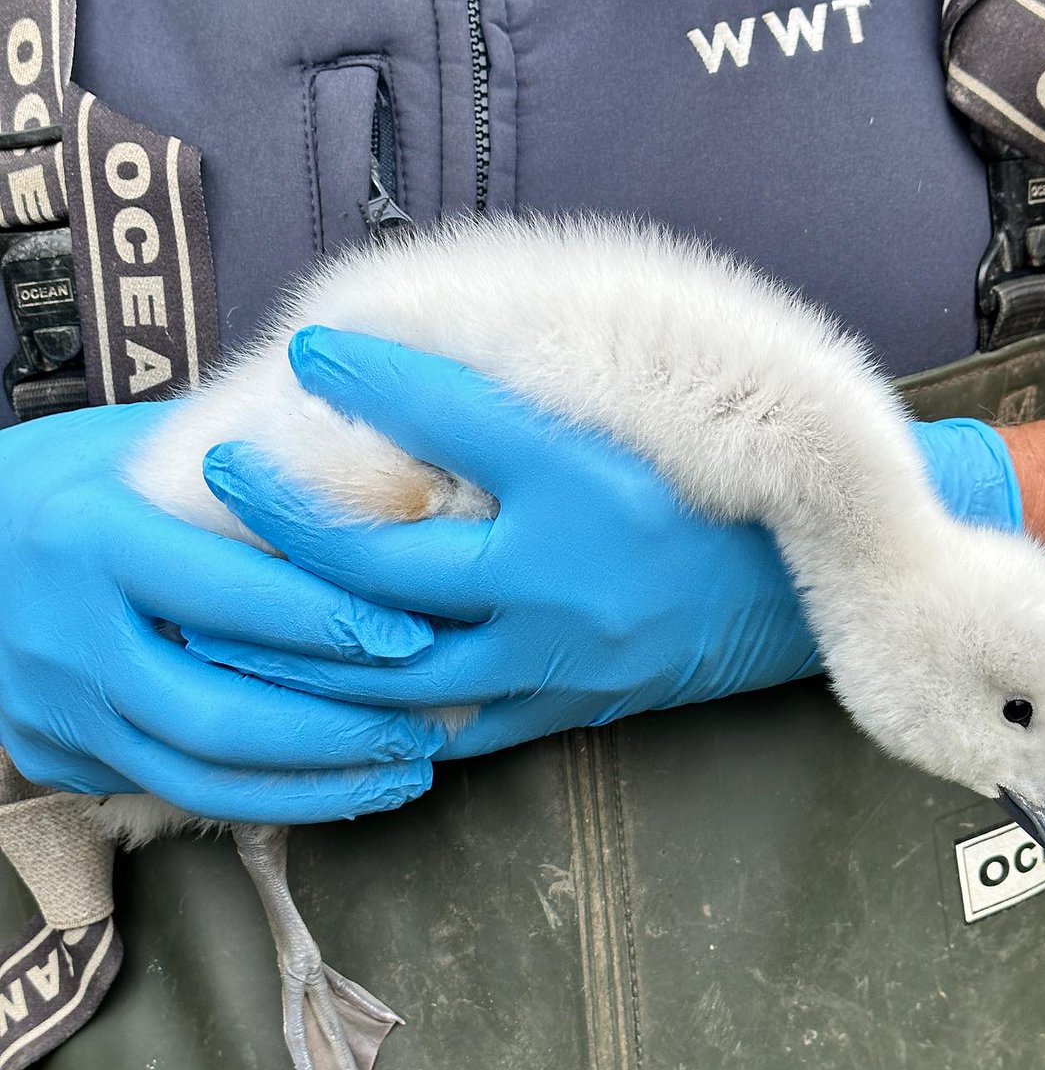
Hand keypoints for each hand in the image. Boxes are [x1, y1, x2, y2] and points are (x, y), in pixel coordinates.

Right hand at [0, 402, 439, 820]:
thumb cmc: (82, 473)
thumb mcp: (149, 446)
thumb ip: (247, 478)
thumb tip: (381, 498)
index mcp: (88, 538)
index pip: (225, 593)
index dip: (329, 622)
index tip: (416, 637)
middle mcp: (61, 634)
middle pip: (213, 711)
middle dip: (336, 728)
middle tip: (427, 723)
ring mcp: (53, 707)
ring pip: (197, 773)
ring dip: (316, 782)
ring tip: (407, 769)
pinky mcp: (58, 753)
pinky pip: (175, 791)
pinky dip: (268, 798)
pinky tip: (343, 789)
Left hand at [196, 329, 1022, 760]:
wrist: (797, 597)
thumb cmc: (720, 497)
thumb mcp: (638, 428)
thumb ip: (535, 398)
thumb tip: (431, 363)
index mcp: (585, 487)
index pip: (454, 419)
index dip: (371, 377)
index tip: (310, 346)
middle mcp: (557, 578)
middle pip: (384, 563)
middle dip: (288, 516)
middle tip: (224, 472)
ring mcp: (551, 659)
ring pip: (390, 665)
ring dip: (296, 635)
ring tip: (223, 600)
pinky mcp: (559, 710)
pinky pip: (445, 723)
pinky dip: (374, 708)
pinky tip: (316, 691)